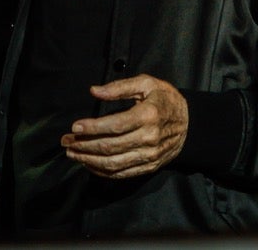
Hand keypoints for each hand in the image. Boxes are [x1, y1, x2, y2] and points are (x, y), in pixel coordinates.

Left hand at [62, 74, 187, 179]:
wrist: (191, 124)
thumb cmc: (165, 99)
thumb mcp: (146, 83)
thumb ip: (119, 87)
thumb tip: (94, 91)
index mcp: (148, 115)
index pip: (114, 126)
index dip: (92, 128)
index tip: (74, 127)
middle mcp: (149, 139)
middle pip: (110, 147)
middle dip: (84, 146)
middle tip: (65, 141)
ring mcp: (150, 156)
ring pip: (114, 163)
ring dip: (89, 160)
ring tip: (72, 154)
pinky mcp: (150, 166)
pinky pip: (122, 173)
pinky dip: (103, 171)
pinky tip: (89, 164)